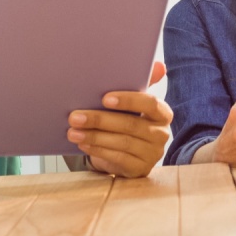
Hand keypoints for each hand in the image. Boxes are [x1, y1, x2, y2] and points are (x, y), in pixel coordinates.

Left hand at [68, 61, 173, 177]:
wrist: (126, 154)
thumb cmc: (128, 121)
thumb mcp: (133, 104)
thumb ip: (141, 84)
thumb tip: (160, 66)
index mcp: (162, 113)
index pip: (150, 103)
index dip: (128, 100)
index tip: (104, 98)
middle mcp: (161, 134)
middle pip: (130, 124)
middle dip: (100, 119)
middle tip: (75, 116)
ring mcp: (152, 153)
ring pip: (122, 142)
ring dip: (94, 136)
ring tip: (73, 131)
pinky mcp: (140, 169)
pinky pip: (118, 158)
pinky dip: (98, 149)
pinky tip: (83, 143)